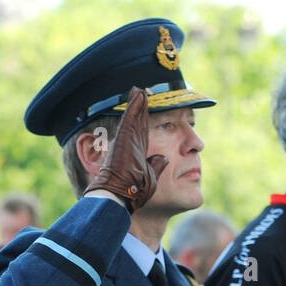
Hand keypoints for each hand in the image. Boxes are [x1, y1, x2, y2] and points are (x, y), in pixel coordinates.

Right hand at [84, 87, 168, 212]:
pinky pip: (130, 118)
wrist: (119, 196)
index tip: (147, 107)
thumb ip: (157, 165)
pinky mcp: (124, 138)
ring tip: (140, 89)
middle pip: (138, 120)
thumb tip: (166, 158)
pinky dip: (134, 105)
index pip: (142, 131)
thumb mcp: (151, 177)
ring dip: (137, 102)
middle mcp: (130, 144)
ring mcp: (126, 140)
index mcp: (137, 153)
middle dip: (141, 106)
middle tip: (143, 91)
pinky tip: (137, 92)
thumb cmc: (134, 192)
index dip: (145, 118)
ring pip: (134, 116)